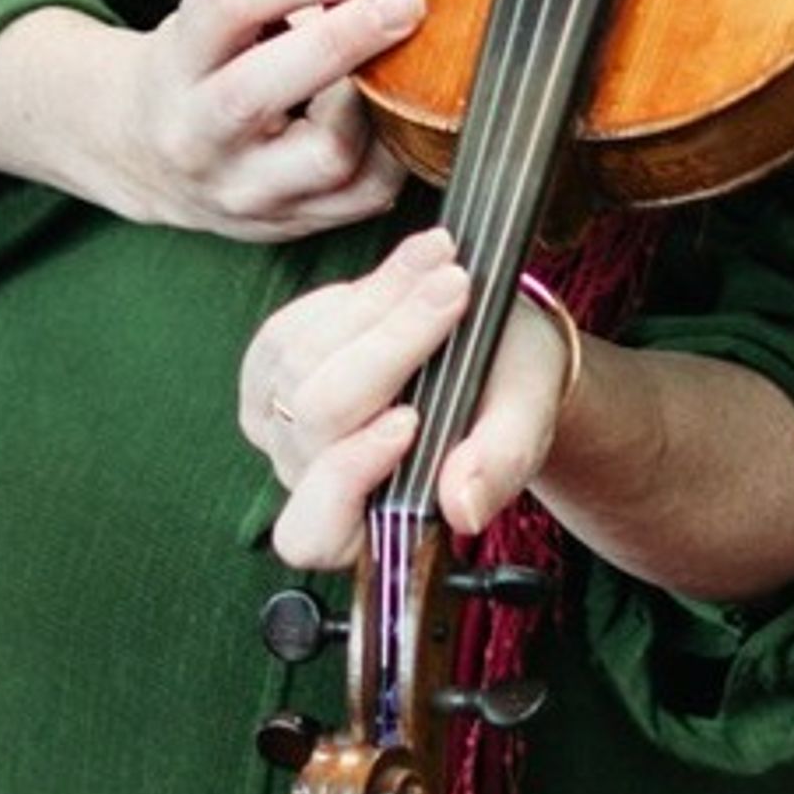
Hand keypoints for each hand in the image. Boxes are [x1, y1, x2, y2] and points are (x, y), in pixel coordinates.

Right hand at [0, 0, 422, 238]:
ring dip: (381, 102)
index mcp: (177, 62)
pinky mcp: (284, 226)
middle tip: (409, 3)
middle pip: (263, 91)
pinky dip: (397, 150)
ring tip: (407, 64)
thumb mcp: (216, 21)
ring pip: (328, 155)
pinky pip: (364, 195)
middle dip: (346, 40)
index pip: (231, 5)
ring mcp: (240, 190)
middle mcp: (196, 135)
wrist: (144, 156)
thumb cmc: (199, 68)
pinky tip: (405, 114)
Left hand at [240, 229, 579, 569]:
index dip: (350, 475)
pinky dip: (346, 297)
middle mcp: (314, 484)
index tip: (411, 419)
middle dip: (390, 344)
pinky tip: (399, 276)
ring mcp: (282, 428)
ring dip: (376, 303)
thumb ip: (498, 464)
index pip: (317, 531)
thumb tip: (463, 509)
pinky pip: (284, 333)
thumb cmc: (507, 396)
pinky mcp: (269, 376)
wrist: (495, 349)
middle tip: (456, 288)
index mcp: (372, 523)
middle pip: (317, 418)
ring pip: (300, 364)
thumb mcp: (524, 423)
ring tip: (441, 262)